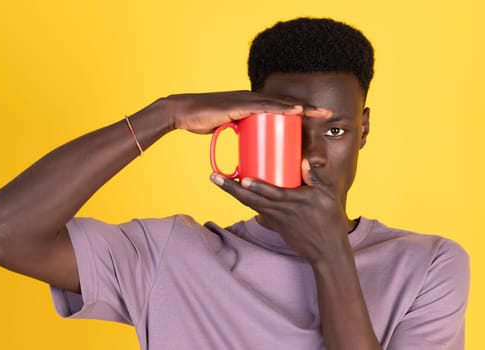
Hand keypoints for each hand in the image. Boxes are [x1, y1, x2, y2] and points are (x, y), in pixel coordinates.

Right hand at [167, 91, 308, 133]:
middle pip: (286, 104)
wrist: (183, 113)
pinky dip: (283, 108)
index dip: (299, 112)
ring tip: (322, 114)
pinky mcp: (240, 104)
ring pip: (281, 103)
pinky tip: (298, 111)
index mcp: (251, 105)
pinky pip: (266, 106)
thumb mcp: (226, 127)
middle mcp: (252, 99)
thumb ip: (238, 132)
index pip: (279, 107)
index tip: (316, 118)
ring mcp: (247, 100)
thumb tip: (247, 144)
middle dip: (308, 109)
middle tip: (328, 115)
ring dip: (303, 108)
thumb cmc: (201, 120)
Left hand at [210, 159, 353, 265]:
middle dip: (230, 188)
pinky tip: (240, 193)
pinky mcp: (275, 225)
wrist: (326, 250)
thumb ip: (315, 178)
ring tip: (220, 181)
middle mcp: (280, 210)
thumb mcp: (328, 196)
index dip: (255, 187)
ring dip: (234, 193)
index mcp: (294, 201)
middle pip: (250, 199)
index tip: (242, 179)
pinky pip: (258, 210)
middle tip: (213, 177)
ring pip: (250, 205)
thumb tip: (303, 162)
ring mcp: (275, 219)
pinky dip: (247, 201)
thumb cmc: (329, 221)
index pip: (270, 193)